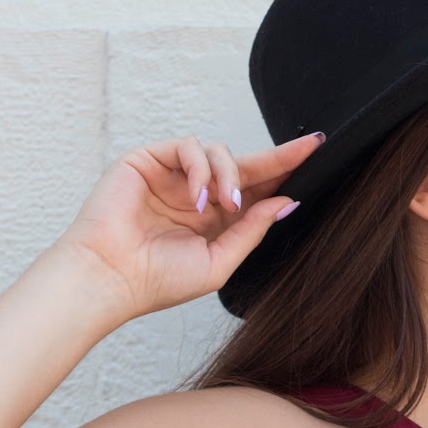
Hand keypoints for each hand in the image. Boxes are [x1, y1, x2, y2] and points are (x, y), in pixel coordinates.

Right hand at [54, 131, 325, 316]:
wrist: (110, 278)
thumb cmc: (157, 281)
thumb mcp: (219, 261)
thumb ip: (251, 231)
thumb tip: (287, 203)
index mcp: (213, 219)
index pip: (255, 189)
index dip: (284, 173)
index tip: (317, 156)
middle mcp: (195, 193)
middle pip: (245, 164)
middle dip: (277, 158)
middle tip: (307, 150)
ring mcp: (172, 175)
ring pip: (219, 152)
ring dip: (232, 175)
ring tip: (227, 204)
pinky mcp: (149, 159)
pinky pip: (188, 146)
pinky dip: (200, 169)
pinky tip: (198, 199)